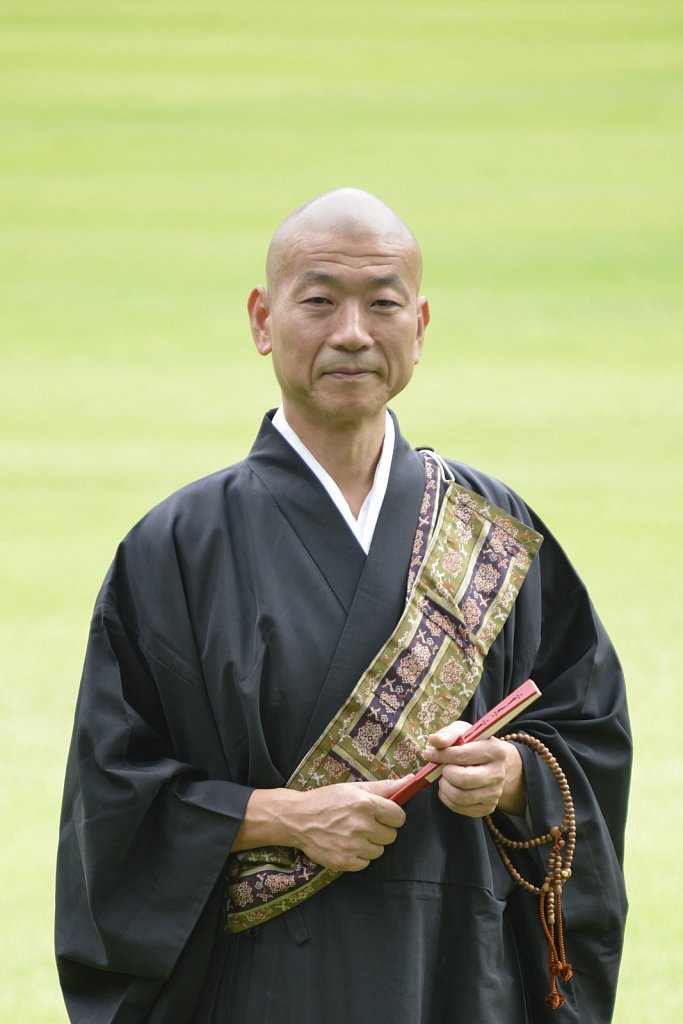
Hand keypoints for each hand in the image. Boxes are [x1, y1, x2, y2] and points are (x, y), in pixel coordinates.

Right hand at [232, 778, 406, 872]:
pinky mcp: (345, 862)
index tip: (382, 814)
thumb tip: (412, 780)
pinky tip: (346, 845)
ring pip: (379, 851)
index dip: (392, 816)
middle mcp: (361, 826)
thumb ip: (385, 786)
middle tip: (364, 823)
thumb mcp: (355, 788)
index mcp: (366, 804)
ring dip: (370, 844)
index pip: (399, 817)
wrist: (297, 818)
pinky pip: (366, 863)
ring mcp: (353, 846)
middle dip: (381, 830)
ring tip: (353, 834)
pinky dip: (359, 856)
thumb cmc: (328, 800)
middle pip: (391, 836)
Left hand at [424, 722, 525, 817]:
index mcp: (495, 751)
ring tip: (445, 778)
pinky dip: (447, 799)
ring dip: (444, 787)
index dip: (441, 755)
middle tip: (442, 768)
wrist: (491, 763)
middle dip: (445, 773)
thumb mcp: (462, 732)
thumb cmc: (473, 744)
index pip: (462, 756)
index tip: (430, 754)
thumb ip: (447, 734)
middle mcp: (498, 774)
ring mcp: (495, 793)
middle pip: (463, 779)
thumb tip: (433, 740)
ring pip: (460, 796)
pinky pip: (459, 808)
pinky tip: (449, 787)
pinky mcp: (488, 808)